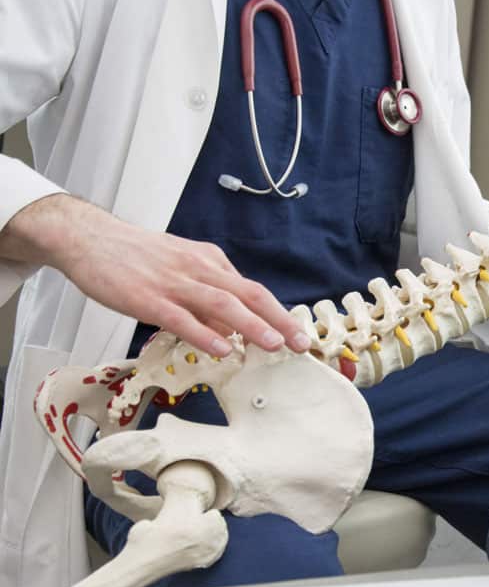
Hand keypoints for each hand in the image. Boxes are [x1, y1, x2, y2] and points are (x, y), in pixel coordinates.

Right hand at [0, 194, 310, 357]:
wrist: (89, 238)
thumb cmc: (137, 257)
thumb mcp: (182, 269)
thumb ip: (207, 298)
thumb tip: (232, 330)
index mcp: (211, 262)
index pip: (253, 290)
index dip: (279, 313)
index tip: (298, 333)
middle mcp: (199, 269)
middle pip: (249, 294)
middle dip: (279, 320)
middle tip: (301, 343)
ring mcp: (174, 283)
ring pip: (221, 304)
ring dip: (251, 325)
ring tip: (273, 345)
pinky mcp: (147, 297)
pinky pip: (181, 318)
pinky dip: (203, 333)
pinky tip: (220, 349)